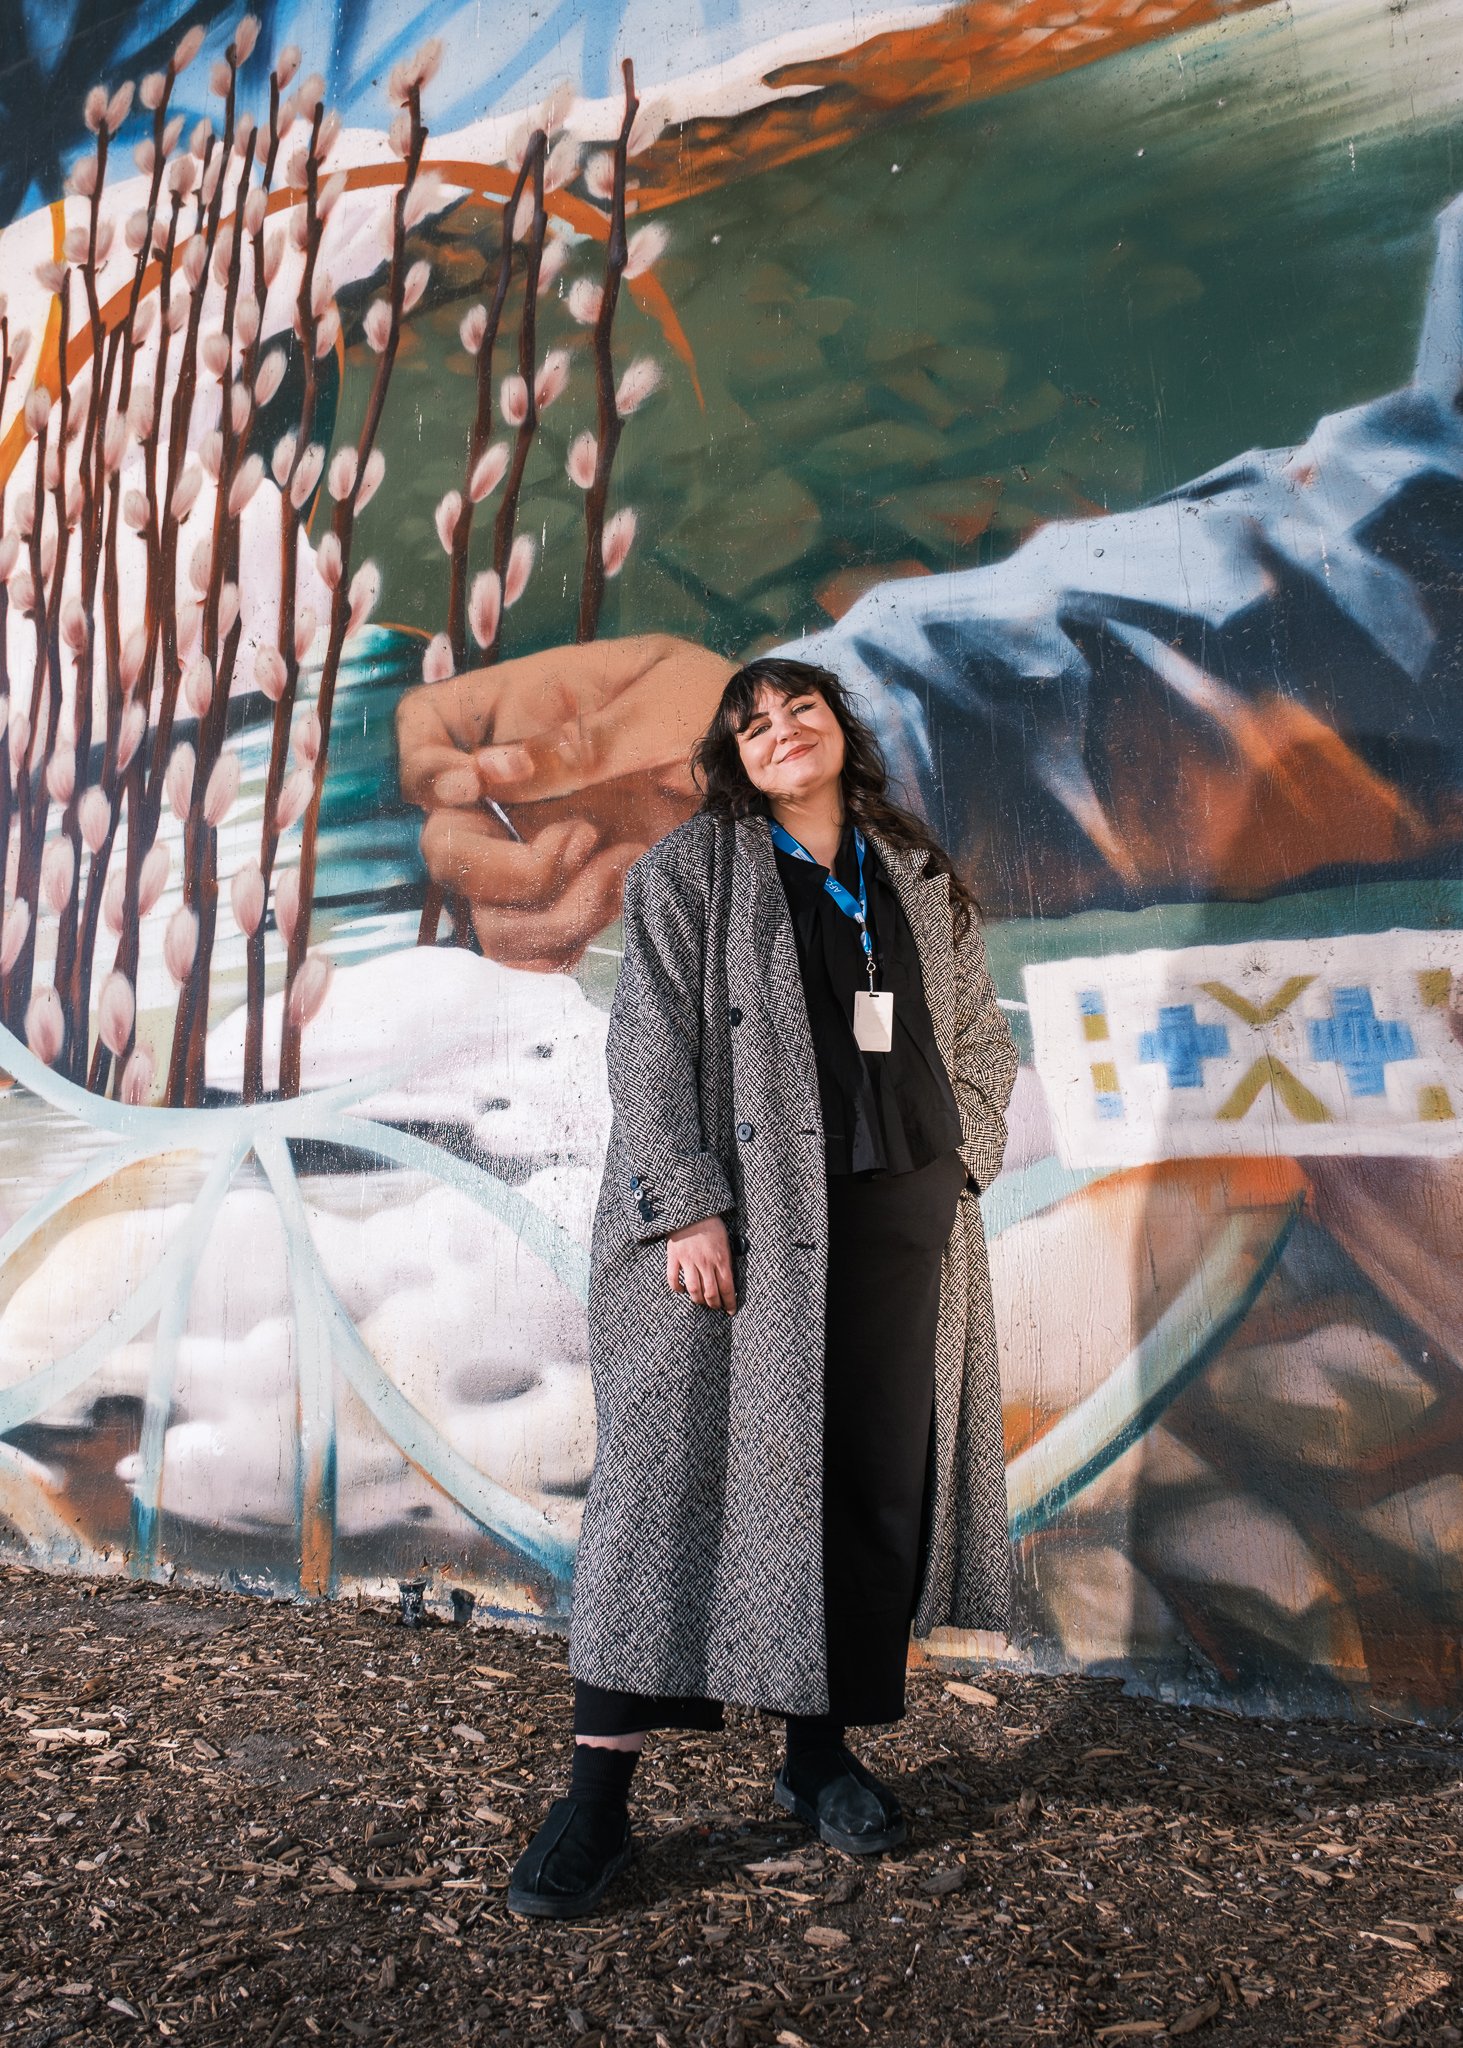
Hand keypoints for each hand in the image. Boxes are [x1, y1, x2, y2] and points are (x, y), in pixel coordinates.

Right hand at [396, 633, 736, 970]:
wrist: (778, 771)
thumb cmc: (723, 709)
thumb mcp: (664, 704)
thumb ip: (585, 740)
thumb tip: (502, 768)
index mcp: (522, 710)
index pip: (422, 726)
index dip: (424, 764)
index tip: (477, 784)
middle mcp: (516, 784)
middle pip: (441, 844)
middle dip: (498, 868)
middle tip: (582, 841)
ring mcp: (540, 842)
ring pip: (485, 913)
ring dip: (546, 913)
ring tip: (622, 871)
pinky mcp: (575, 892)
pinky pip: (529, 945)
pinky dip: (562, 943)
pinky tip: (620, 899)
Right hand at [665, 1215, 736, 1314]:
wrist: (692, 1209)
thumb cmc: (711, 1224)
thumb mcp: (726, 1241)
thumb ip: (727, 1259)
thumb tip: (730, 1278)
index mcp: (721, 1259)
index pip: (728, 1288)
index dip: (729, 1303)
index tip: (731, 1310)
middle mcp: (706, 1263)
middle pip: (711, 1293)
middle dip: (715, 1304)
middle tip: (716, 1307)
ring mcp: (689, 1261)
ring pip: (694, 1290)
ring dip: (698, 1300)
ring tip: (701, 1302)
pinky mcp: (674, 1257)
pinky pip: (673, 1279)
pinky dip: (677, 1288)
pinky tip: (681, 1290)